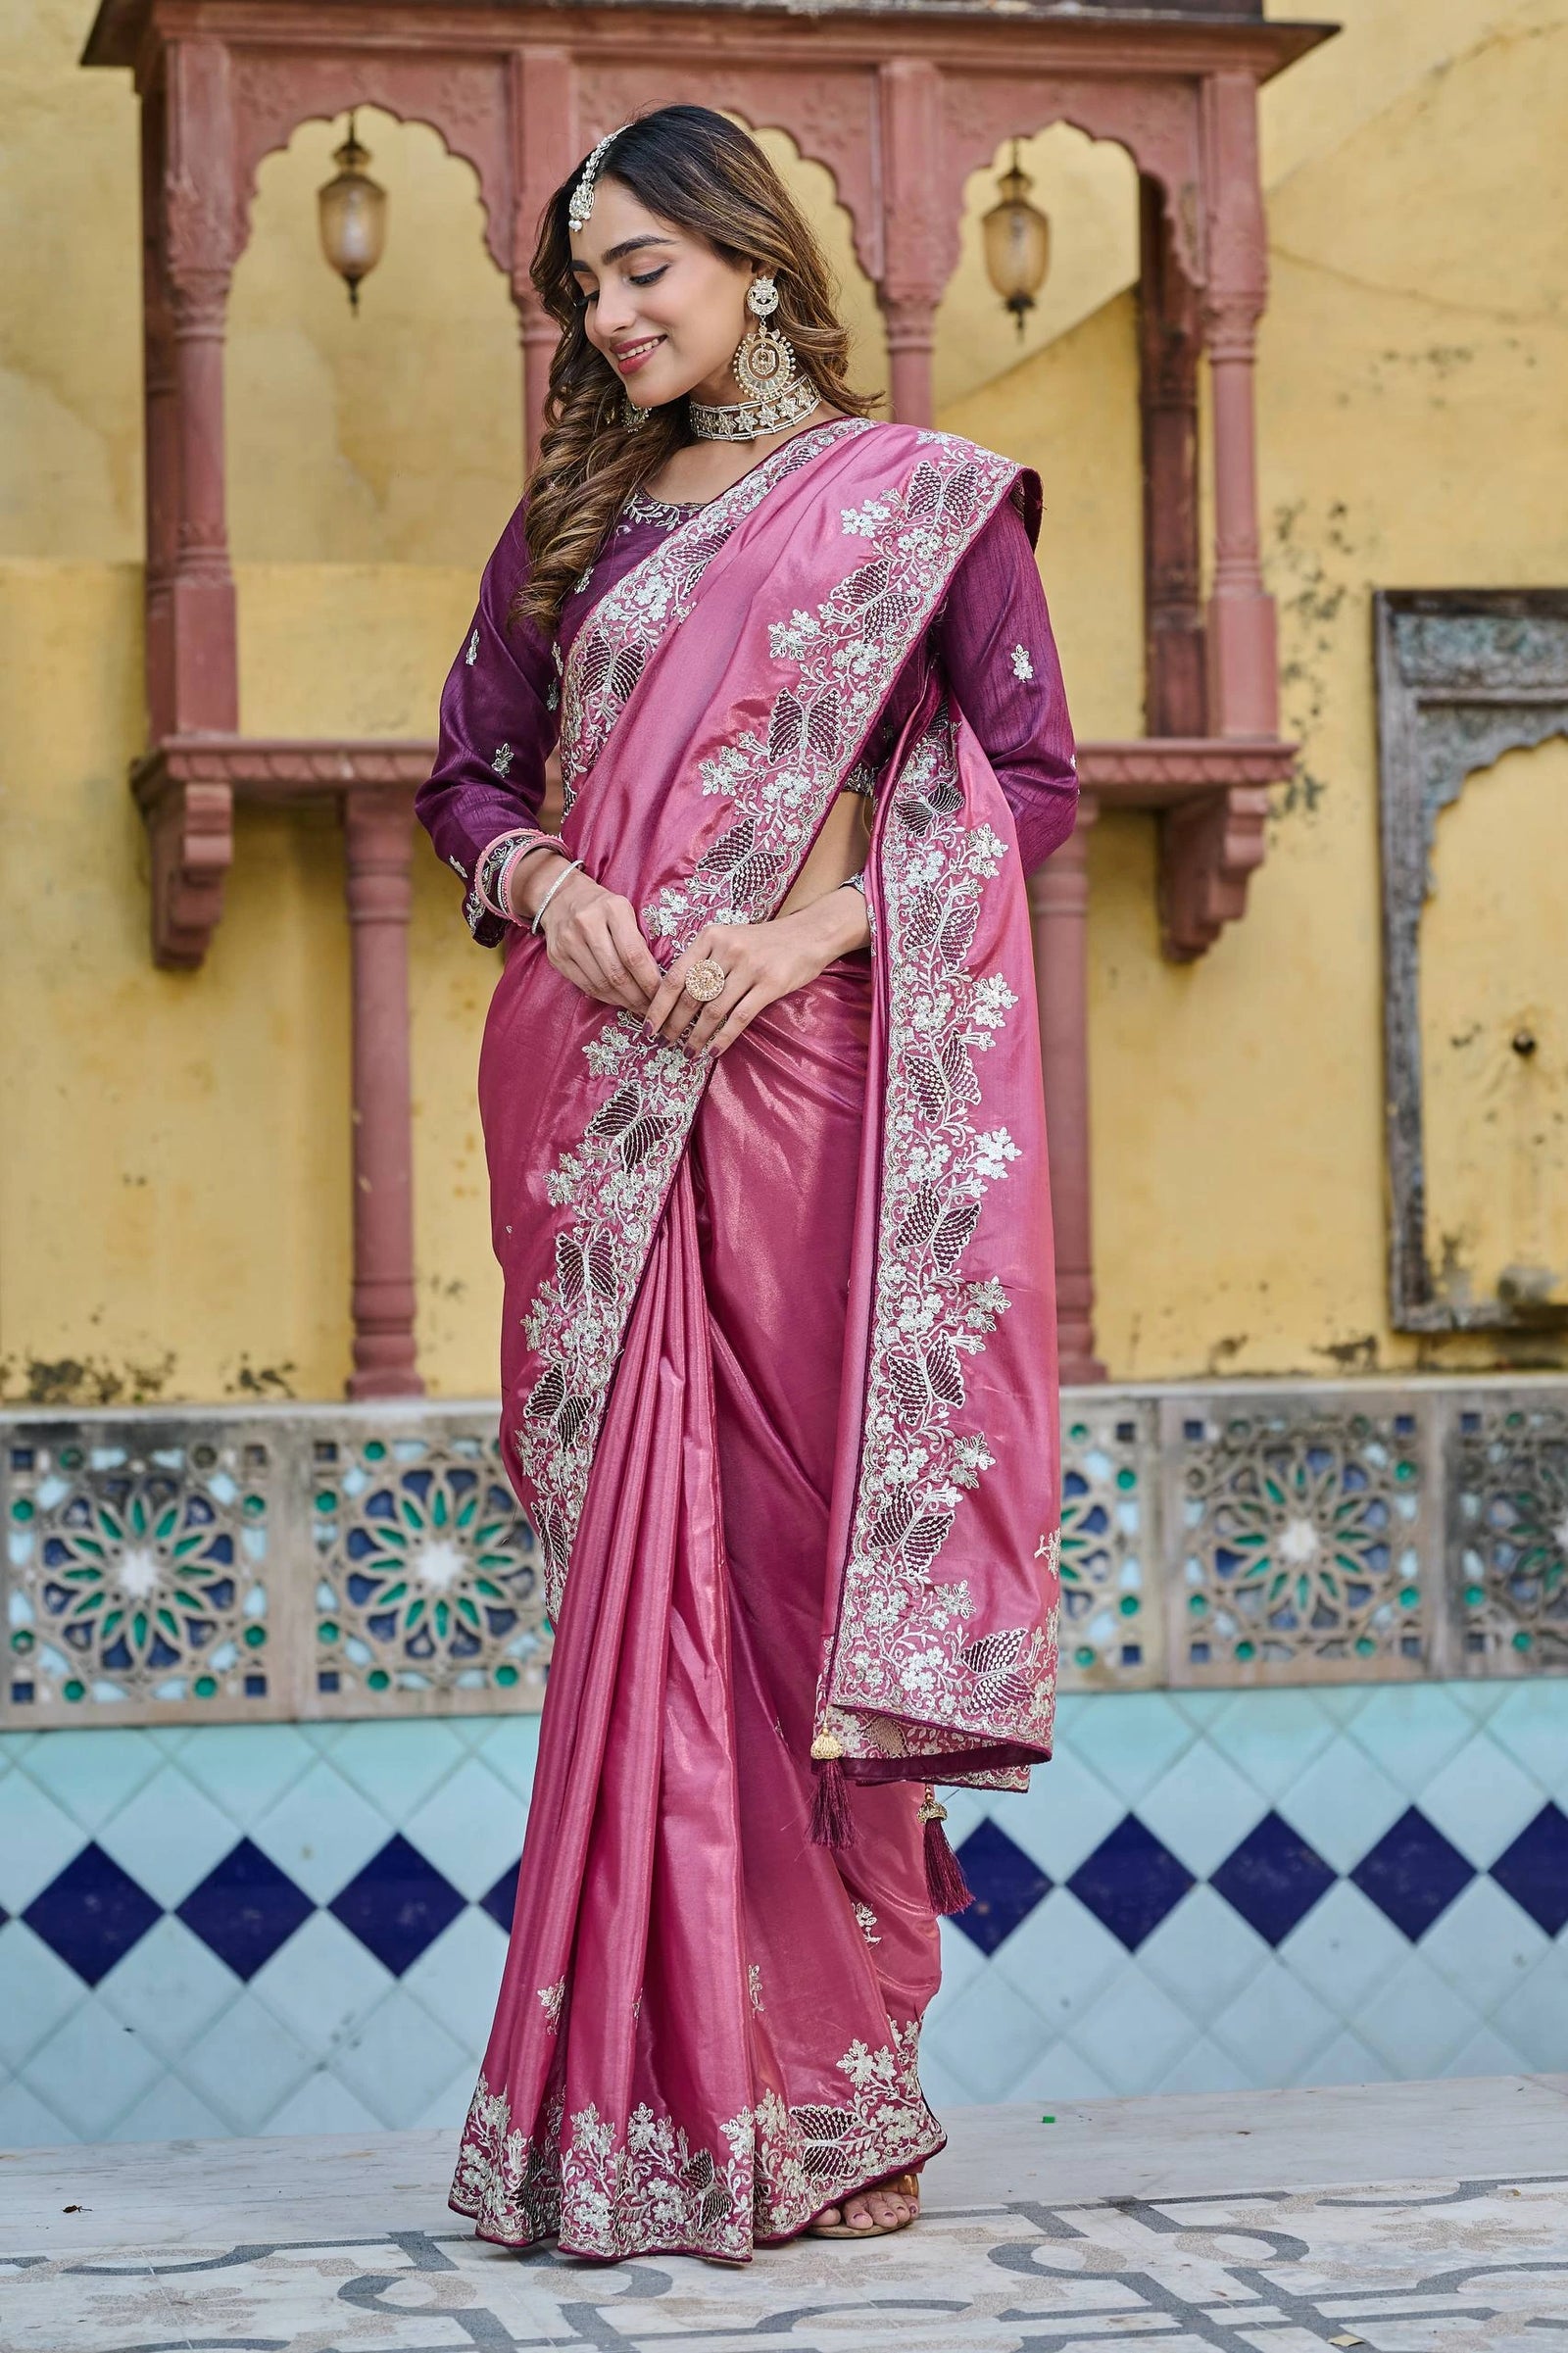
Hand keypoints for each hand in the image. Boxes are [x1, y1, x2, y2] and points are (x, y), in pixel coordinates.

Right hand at [515, 853, 662, 1014]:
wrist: (561, 896)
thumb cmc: (603, 907)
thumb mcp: (625, 912)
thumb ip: (639, 940)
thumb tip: (656, 980)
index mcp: (612, 909)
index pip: (634, 955)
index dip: (649, 981)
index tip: (662, 995)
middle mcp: (587, 923)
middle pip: (617, 973)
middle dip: (638, 997)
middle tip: (652, 1008)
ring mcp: (568, 940)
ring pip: (601, 984)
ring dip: (623, 1001)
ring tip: (637, 1007)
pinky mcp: (557, 956)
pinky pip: (585, 986)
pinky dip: (605, 997)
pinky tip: (618, 1000)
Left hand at [643, 885, 869, 1059]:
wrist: (808, 934)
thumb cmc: (763, 942)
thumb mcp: (728, 938)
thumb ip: (703, 960)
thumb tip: (673, 996)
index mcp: (710, 937)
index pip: (675, 976)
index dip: (658, 1006)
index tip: (648, 1027)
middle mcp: (727, 950)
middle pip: (691, 996)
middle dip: (674, 1025)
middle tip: (665, 1043)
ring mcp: (749, 967)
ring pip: (713, 1010)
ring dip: (697, 1036)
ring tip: (688, 1052)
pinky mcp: (770, 984)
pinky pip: (739, 1018)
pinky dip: (723, 1038)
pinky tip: (713, 1051)